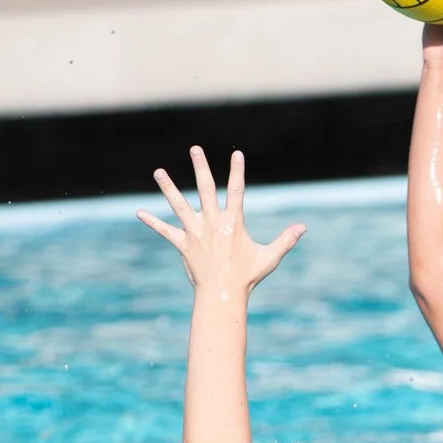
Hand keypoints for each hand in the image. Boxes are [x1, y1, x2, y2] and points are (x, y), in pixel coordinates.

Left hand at [139, 147, 304, 301]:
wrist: (223, 294)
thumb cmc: (247, 277)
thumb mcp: (269, 257)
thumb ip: (285, 240)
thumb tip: (303, 228)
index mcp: (233, 222)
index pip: (236, 190)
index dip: (237, 171)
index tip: (237, 154)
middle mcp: (212, 223)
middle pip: (205, 189)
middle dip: (200, 167)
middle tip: (195, 148)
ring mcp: (195, 232)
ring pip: (179, 205)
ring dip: (168, 187)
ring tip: (158, 172)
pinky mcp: (183, 244)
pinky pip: (165, 231)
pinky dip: (152, 222)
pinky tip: (138, 212)